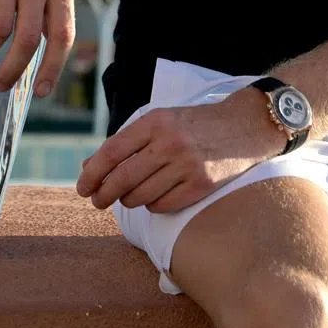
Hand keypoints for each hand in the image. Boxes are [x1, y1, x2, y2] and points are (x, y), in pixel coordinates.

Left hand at [76, 88, 287, 213]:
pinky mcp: (201, 186)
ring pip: (140, 196)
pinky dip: (153, 205)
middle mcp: (170, 142)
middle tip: (98, 200)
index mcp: (156, 121)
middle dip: (103, 195)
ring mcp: (187, 165)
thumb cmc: (195, 124)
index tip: (82, 188)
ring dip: (129, 200)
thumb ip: (126, 142)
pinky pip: (161, 206)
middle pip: (122, 179)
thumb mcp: (161, 120)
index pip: (112, 152)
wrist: (244, 126)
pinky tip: (157, 195)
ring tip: (132, 194)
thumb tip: (86, 167)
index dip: (92, 174)